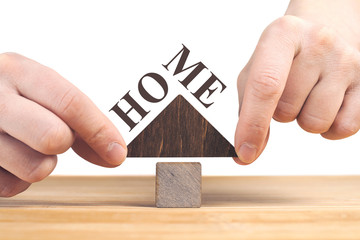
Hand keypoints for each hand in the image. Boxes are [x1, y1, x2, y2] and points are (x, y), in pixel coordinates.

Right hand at [0, 53, 126, 196]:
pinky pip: (12, 186)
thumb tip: (113, 150)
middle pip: (54, 136)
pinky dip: (18, 178)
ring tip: (26, 145)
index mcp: (17, 70)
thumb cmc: (8, 95)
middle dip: (64, 143)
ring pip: (36, 168)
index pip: (70, 103)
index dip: (99, 131)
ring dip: (41, 163)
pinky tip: (9, 158)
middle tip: (54, 136)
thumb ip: (74, 117)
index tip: (117, 152)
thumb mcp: (37, 90)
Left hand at [235, 0, 359, 164]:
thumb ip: (246, 111)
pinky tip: (325, 105)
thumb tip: (245, 155)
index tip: (244, 151)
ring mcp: (346, 61)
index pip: (265, 85)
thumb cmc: (281, 59)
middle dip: (279, 114)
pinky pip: (344, 128)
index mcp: (282, 34)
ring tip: (306, 96)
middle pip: (286, 110)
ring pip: (315, 122)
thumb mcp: (254, 72)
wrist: (318, 36)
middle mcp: (318, 42)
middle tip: (286, 93)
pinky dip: (329, 128)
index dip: (252, 124)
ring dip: (303, 120)